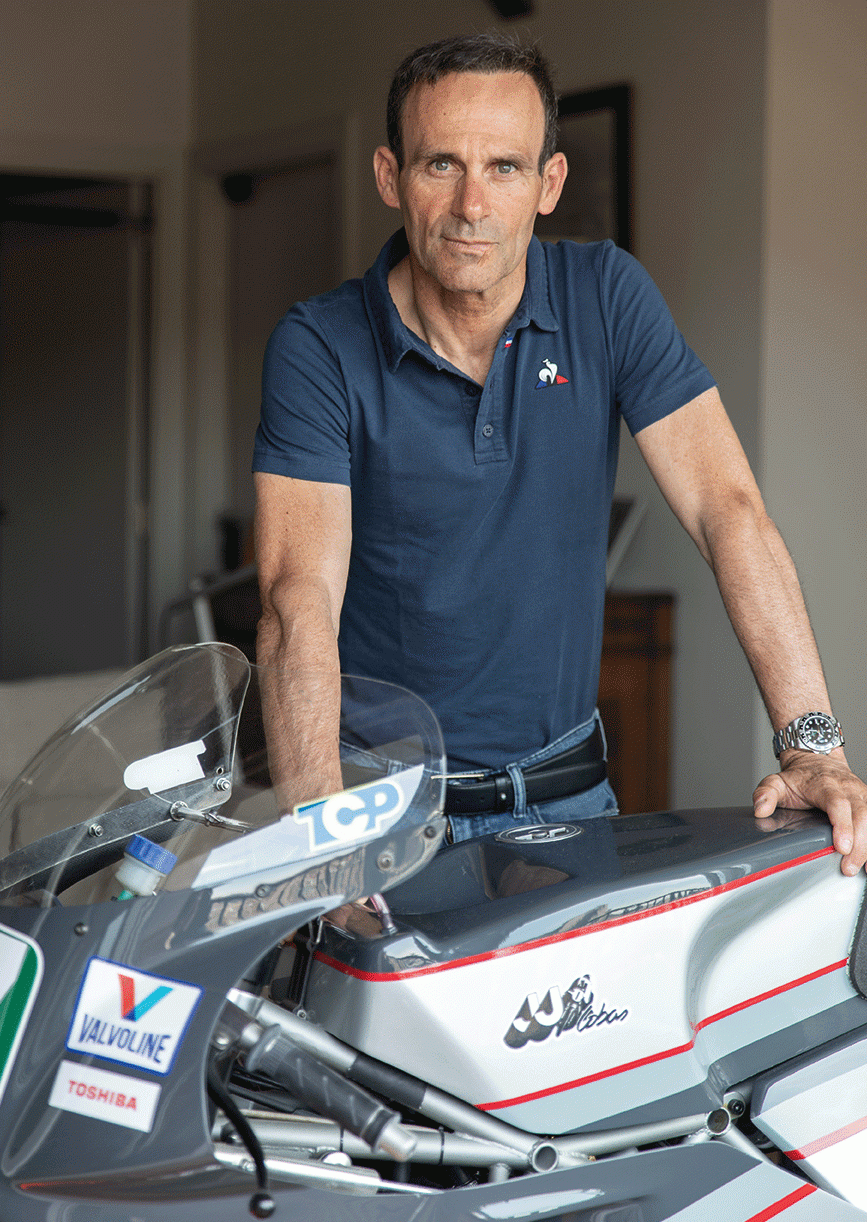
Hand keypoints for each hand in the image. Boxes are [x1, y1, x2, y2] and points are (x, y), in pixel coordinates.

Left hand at [753, 751, 866, 875]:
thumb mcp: (777, 782)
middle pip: (861, 815)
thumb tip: (760, 809)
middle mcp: (848, 788)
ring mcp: (861, 794)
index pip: (838, 804)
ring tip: (864, 868)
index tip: (842, 846)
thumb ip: (766, 794)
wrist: (817, 760)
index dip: (842, 825)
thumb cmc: (799, 777)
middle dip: (859, 844)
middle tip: (849, 867)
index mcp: (825, 784)